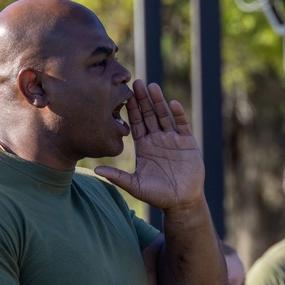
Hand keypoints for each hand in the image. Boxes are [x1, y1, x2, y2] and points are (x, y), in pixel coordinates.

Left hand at [94, 80, 204, 210]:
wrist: (181, 202)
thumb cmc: (157, 195)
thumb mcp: (135, 185)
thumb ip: (117, 177)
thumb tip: (96, 171)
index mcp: (144, 147)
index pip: (136, 123)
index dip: (131, 110)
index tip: (124, 95)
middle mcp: (157, 140)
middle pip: (149, 115)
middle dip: (143, 100)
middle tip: (136, 82)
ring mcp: (173, 140)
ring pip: (164, 116)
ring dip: (159, 102)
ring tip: (153, 87)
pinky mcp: (188, 143)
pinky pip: (182, 125)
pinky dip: (178, 114)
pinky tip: (173, 104)